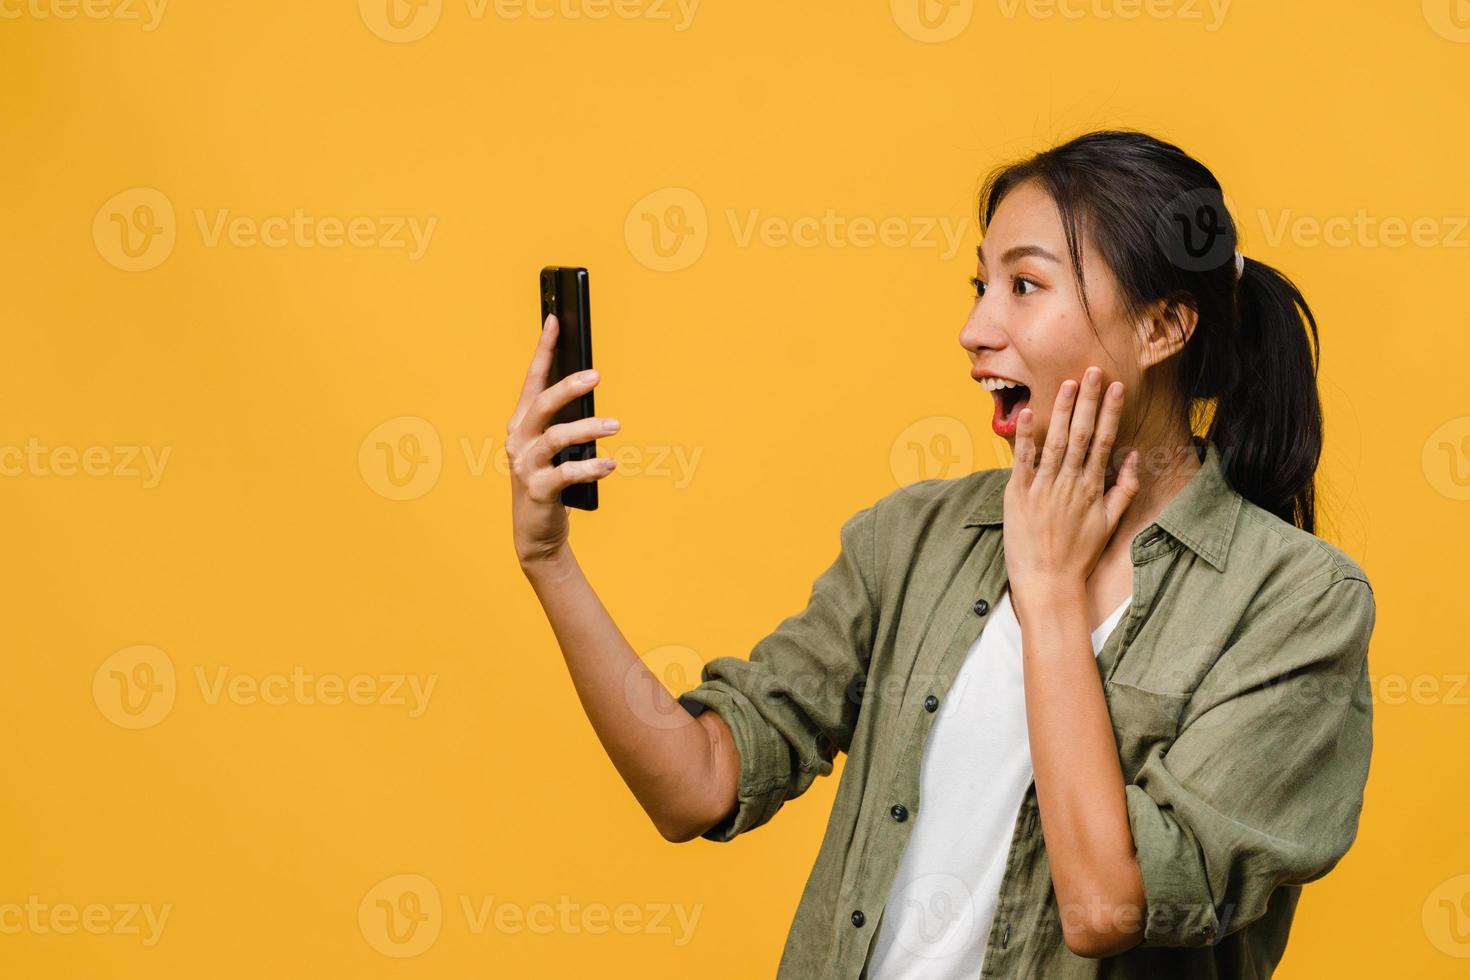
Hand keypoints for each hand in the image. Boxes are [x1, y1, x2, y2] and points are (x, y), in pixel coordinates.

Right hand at [506, 314, 619, 565]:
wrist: (536, 532)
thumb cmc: (551, 481)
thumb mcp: (555, 448)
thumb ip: (566, 420)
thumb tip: (591, 387)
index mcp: (522, 423)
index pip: (533, 379)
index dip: (543, 349)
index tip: (555, 320)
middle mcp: (519, 440)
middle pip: (542, 404)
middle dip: (568, 387)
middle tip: (596, 376)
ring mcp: (526, 465)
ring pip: (555, 438)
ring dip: (588, 429)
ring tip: (615, 426)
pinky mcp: (537, 490)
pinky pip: (565, 474)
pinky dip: (590, 467)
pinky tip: (609, 465)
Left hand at [1002, 365, 1139, 613]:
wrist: (1048, 583)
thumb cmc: (1078, 555)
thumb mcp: (1109, 524)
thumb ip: (1123, 489)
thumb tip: (1132, 457)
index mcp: (1092, 488)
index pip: (1105, 441)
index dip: (1110, 412)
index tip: (1117, 387)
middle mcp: (1070, 484)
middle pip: (1082, 435)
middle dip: (1089, 401)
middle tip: (1093, 371)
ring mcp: (1043, 488)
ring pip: (1056, 442)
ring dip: (1062, 411)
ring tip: (1068, 384)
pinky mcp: (1018, 496)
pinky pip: (1022, 461)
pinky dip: (1025, 437)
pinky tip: (1027, 413)